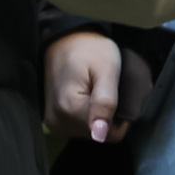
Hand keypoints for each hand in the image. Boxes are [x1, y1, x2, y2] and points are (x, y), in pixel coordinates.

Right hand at [44, 29, 126, 143]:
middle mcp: (57, 122)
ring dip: (97, 115)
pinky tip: (87, 95)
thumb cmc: (88, 48)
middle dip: (108, 116)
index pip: (109, 135)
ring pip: (89, 132)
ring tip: (96, 90)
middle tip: (106, 88)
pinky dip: (86, 114)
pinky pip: (78, 126)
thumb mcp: (106, 69)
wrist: (65, 38)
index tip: (119, 94)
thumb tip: (100, 135)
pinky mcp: (52, 119)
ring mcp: (52, 122)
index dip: (121, 118)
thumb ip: (105, 102)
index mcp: (69, 110)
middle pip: (97, 135)